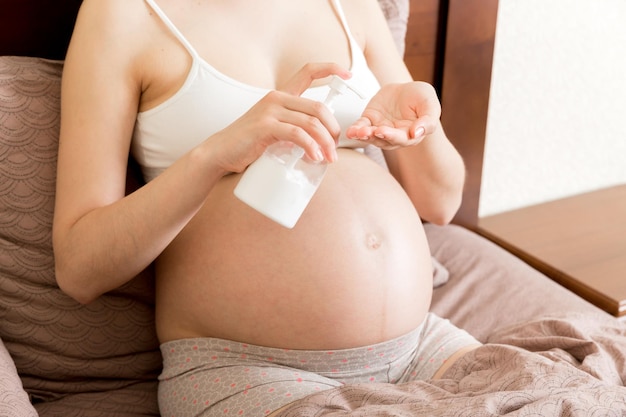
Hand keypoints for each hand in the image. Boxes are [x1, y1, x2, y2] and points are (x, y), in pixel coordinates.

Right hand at [211, 63, 350, 173]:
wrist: (220, 153)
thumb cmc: (248, 145)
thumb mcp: (274, 130)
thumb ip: (293, 130)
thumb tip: (319, 144)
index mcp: (280, 96)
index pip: (308, 72)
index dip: (330, 69)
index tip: (348, 74)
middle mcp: (276, 98)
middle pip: (318, 107)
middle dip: (333, 130)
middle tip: (334, 151)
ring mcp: (270, 111)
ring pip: (311, 123)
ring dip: (325, 143)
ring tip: (328, 159)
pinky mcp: (265, 126)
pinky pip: (297, 134)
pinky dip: (310, 147)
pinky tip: (314, 158)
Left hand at [345, 81, 440, 149]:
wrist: (405, 88)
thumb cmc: (420, 97)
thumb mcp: (430, 104)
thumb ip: (428, 120)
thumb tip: (417, 133)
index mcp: (411, 135)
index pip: (402, 139)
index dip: (393, 136)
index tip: (384, 131)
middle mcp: (394, 136)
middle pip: (385, 140)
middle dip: (377, 136)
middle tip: (371, 131)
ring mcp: (380, 129)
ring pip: (371, 137)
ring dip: (364, 136)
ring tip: (358, 132)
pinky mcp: (369, 122)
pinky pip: (361, 128)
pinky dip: (355, 130)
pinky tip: (350, 131)